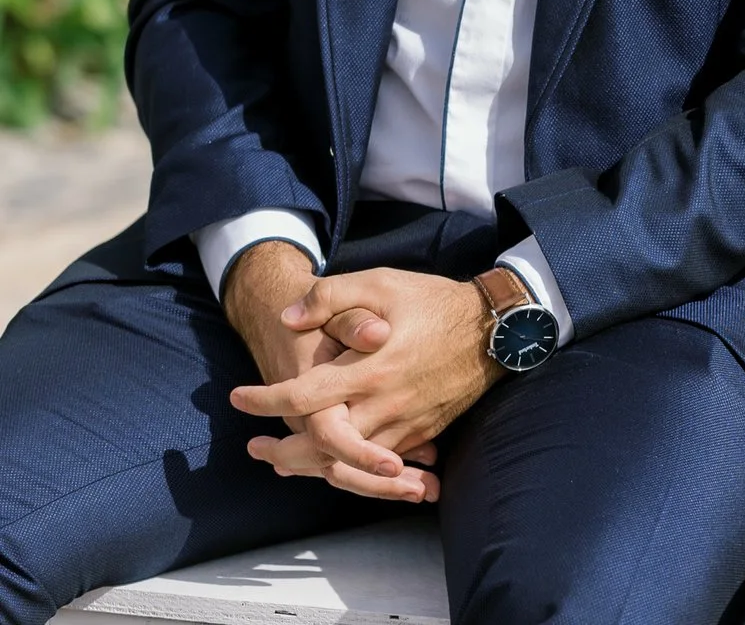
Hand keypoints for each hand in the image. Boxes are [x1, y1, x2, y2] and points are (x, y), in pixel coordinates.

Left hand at [231, 267, 502, 498]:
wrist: (495, 329)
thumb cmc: (434, 302)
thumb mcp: (382, 283)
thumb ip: (331, 296)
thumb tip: (288, 318)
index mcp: (369, 369)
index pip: (303, 396)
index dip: (264, 400)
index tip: (238, 397)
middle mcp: (385, 404)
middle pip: (321, 447)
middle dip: (282, 453)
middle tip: (255, 449)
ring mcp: (406, 423)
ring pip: (349, 465)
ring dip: (310, 468)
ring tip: (282, 462)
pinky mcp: (421, 432)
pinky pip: (379, 463)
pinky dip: (348, 470)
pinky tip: (331, 464)